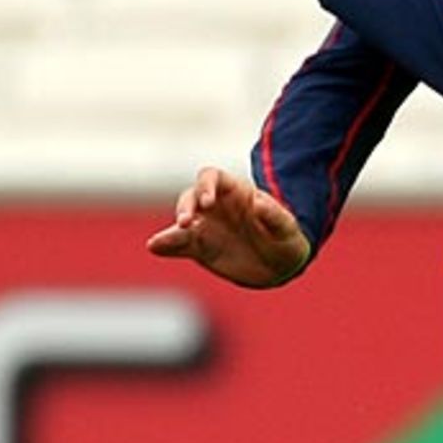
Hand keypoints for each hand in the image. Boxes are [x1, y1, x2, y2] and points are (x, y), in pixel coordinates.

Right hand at [147, 167, 310, 287]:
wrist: (279, 265)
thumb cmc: (285, 239)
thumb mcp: (287, 228)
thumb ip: (275, 215)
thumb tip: (258, 202)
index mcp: (235, 192)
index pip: (212, 177)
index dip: (206, 185)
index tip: (207, 202)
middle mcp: (215, 206)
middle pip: (191, 197)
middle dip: (186, 207)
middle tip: (185, 222)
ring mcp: (205, 227)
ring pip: (181, 222)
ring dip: (171, 230)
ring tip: (160, 241)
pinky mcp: (199, 248)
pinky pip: (178, 244)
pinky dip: (166, 245)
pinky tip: (154, 248)